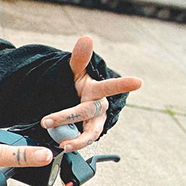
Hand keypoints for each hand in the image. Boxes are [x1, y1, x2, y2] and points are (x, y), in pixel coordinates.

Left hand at [41, 36, 141, 151]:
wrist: (74, 99)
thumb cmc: (78, 82)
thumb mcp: (75, 70)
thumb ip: (79, 57)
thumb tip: (86, 38)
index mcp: (98, 90)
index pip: (110, 85)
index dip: (123, 84)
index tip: (138, 82)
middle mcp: (99, 107)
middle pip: (86, 112)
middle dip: (67, 117)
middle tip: (47, 120)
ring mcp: (94, 123)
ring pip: (89, 134)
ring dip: (76, 140)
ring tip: (62, 145)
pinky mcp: (87, 135)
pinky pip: (81, 141)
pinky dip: (71, 144)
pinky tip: (59, 147)